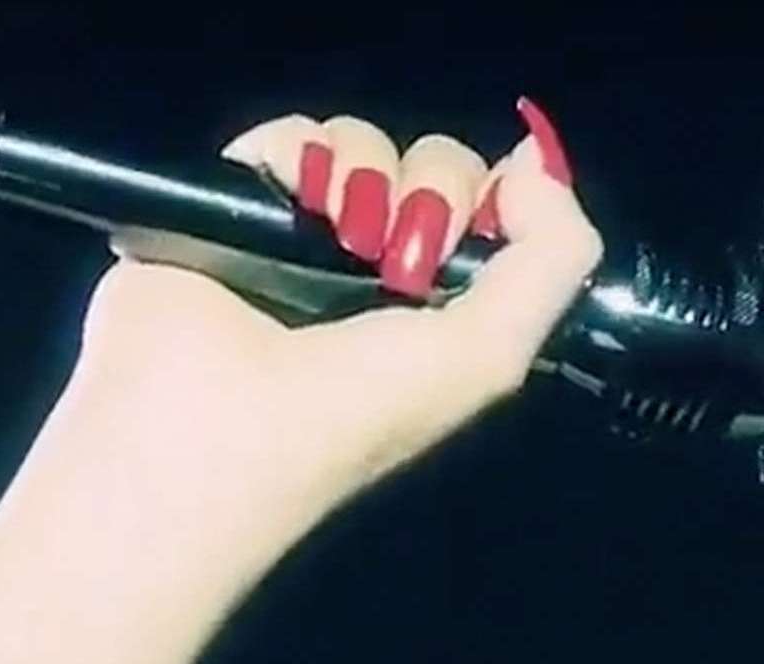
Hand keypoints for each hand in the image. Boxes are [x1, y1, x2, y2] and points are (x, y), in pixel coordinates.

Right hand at [0, 100, 599, 663]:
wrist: (209, 428)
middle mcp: (379, 262)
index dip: (502, 201)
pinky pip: (292, 136)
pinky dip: (300, 159)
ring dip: (370, 179)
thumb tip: (539, 162)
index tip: (492, 218)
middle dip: (437, 194)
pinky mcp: (234, 199)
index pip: (493, 209)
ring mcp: (306, 229)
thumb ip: (555, 257)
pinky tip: (291, 215)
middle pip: (439, 165)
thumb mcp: (493, 355)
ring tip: (339, 243)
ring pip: (367, 141)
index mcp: (442, 302)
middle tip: (403, 261)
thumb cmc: (362, 406)